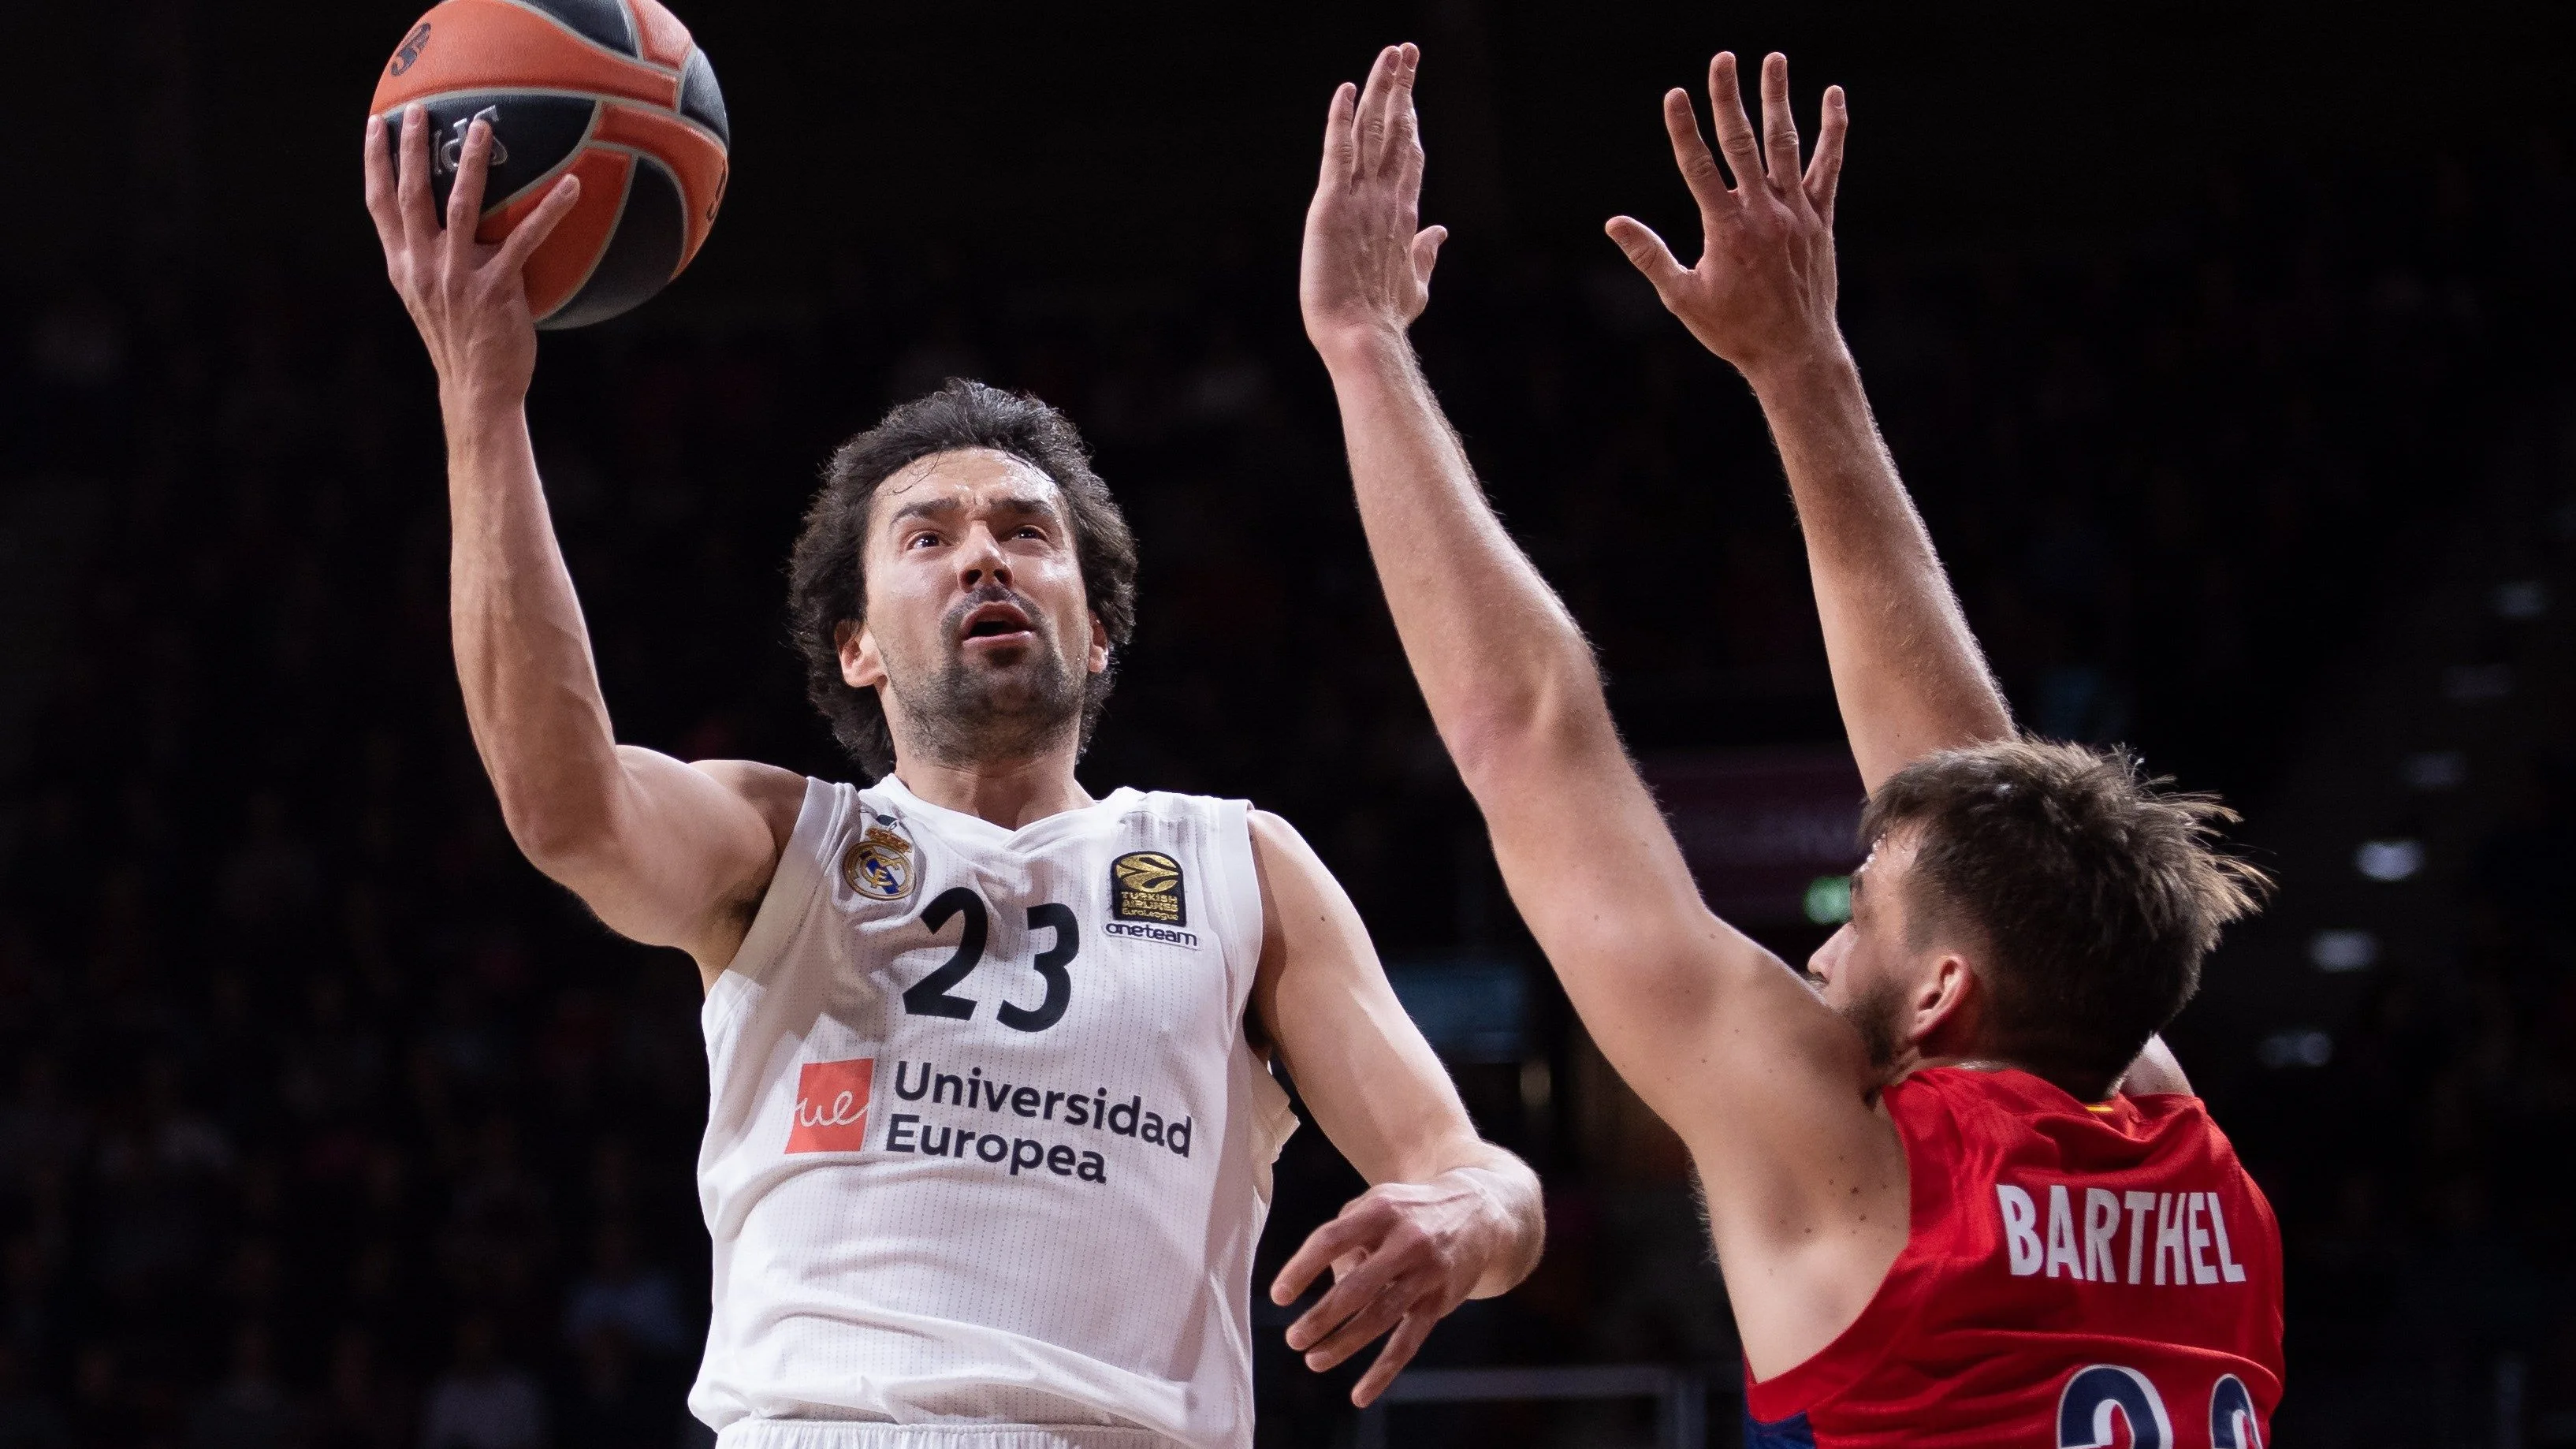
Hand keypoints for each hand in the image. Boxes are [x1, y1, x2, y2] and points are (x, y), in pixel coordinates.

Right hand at [362, 106, 582, 412]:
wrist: (478, 389)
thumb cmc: (461, 341)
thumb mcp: (430, 299)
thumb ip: (430, 260)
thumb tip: (446, 223)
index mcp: (403, 266)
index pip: (379, 204)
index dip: (375, 161)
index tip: (376, 124)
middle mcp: (423, 266)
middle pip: (411, 194)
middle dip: (410, 148)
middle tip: (419, 109)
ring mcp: (457, 277)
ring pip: (461, 205)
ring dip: (470, 163)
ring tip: (482, 128)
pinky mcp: (496, 289)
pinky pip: (525, 239)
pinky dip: (550, 209)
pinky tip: (572, 185)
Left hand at [1269, 1171, 1507, 1406]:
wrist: (1479, 1213)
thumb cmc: (1407, 1212)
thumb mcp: (1375, 1206)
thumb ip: (1345, 1241)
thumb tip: (1329, 1292)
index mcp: (1381, 1211)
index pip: (1332, 1240)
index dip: (1302, 1269)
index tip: (1278, 1297)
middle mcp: (1406, 1241)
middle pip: (1357, 1286)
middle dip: (1322, 1317)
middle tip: (1294, 1338)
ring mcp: (1426, 1273)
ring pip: (1380, 1318)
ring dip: (1344, 1343)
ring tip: (1314, 1361)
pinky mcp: (1440, 1301)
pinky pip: (1408, 1342)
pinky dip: (1383, 1371)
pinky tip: (1360, 1394)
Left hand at [1301, 43, 1447, 364]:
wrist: (1362, 336)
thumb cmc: (1384, 319)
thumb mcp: (1415, 285)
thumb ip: (1427, 254)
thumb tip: (1442, 232)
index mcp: (1405, 216)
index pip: (1410, 156)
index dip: (1412, 120)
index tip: (1411, 94)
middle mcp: (1388, 199)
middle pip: (1399, 131)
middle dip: (1403, 87)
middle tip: (1408, 50)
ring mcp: (1362, 199)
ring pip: (1374, 131)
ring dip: (1382, 88)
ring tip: (1391, 53)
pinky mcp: (1332, 205)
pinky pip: (1337, 151)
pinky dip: (1341, 119)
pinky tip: (1346, 89)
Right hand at [1606, 52, 1848, 383]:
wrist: (1795, 352)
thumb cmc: (1734, 330)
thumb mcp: (1683, 297)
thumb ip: (1650, 255)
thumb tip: (1614, 224)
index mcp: (1726, 231)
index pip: (1699, 168)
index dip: (1684, 129)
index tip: (1675, 94)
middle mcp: (1763, 214)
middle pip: (1742, 144)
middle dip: (1729, 99)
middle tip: (1723, 58)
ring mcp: (1797, 213)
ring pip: (1785, 145)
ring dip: (1777, 99)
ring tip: (1774, 59)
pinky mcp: (1821, 219)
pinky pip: (1829, 167)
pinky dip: (1832, 131)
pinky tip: (1834, 98)